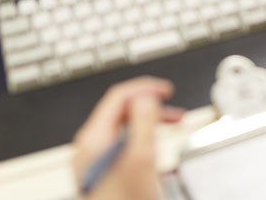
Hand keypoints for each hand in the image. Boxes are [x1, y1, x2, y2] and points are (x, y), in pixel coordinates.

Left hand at [72, 76, 184, 199]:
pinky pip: (124, 147)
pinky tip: (157, 153)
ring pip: (124, 130)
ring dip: (150, 124)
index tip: (166, 90)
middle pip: (121, 112)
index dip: (145, 89)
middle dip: (150, 107)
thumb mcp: (141, 158)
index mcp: (93, 139)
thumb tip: (145, 96)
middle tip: (175, 111)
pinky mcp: (104, 177)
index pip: (118, 98)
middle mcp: (90, 149)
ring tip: (172, 128)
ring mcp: (96, 164)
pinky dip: (144, 142)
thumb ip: (143, 120)